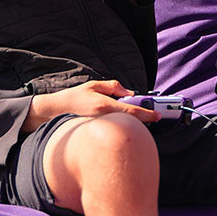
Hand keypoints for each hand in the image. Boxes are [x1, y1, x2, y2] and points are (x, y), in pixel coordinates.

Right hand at [25, 80, 158, 130]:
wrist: (58, 110)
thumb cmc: (75, 97)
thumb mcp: (94, 85)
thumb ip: (113, 87)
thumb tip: (130, 94)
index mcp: (104, 105)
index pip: (130, 111)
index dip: (147, 114)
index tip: (158, 115)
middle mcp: (104, 117)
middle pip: (130, 121)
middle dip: (143, 119)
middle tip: (153, 116)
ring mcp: (101, 125)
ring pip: (123, 125)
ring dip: (133, 122)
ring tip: (138, 118)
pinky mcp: (98, 130)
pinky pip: (115, 128)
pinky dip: (122, 125)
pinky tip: (122, 122)